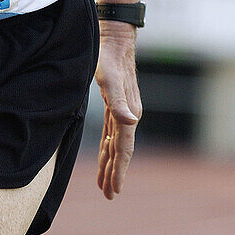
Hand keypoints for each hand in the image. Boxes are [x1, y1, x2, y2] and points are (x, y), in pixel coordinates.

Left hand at [94, 26, 141, 198]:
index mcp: (128, 113)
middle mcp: (129, 115)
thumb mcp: (109, 79)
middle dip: (114, 173)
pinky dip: (107, 146)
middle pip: (120, 151)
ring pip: (115, 143)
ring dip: (110, 163)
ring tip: (105, 184)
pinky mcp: (116, 104)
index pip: (123, 148)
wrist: (115, 39)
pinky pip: (111, 132)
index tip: (115, 190)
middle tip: (108, 195)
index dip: (119, 170)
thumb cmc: (108, 57)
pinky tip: (105, 155)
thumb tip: (130, 122)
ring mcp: (123, 110)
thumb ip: (118, 101)